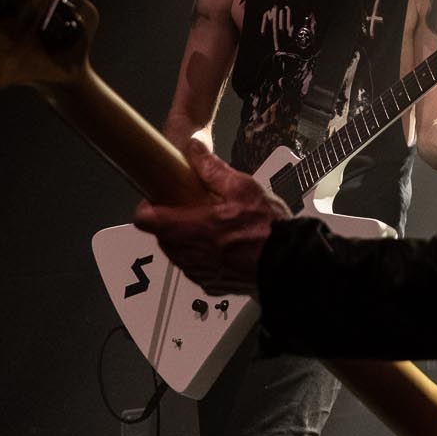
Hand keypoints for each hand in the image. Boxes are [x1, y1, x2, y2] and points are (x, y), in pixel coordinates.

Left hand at [133, 139, 291, 294]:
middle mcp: (190, 254)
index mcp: (190, 227)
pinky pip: (195, 268)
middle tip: (190, 208)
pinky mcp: (211, 284)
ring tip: (210, 226)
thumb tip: (194, 151)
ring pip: (178, 253)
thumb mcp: (243, 187)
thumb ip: (213, 168)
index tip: (157, 198)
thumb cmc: (270, 231)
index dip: (147, 207)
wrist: (291, 264)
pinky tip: (222, 246)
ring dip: (187, 239)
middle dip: (172, 221)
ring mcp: (199, 272)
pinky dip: (203, 257)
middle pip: (161, 236)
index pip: (146, 219)